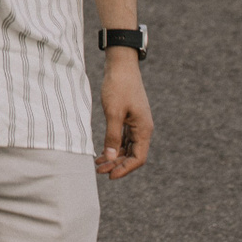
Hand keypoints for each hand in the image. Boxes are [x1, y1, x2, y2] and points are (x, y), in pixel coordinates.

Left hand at [96, 51, 151, 179]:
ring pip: (127, 148)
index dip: (125, 169)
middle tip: (98, 171)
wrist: (121, 65)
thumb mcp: (113, 113)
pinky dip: (114, 146)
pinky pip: (124, 138)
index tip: (109, 176)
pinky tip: (102, 152)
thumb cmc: (118, 86)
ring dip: (114, 157)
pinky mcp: (130, 118)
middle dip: (117, 165)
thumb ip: (113, 137)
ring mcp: (137, 123)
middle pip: (133, 155)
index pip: (138, 158)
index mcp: (144, 129)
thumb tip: (112, 159)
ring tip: (98, 164)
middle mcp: (143, 128)